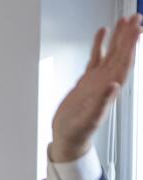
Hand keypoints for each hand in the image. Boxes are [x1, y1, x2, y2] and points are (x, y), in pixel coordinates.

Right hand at [49, 14, 142, 162]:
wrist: (67, 138)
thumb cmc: (78, 132)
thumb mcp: (90, 119)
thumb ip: (102, 102)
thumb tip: (114, 85)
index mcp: (110, 89)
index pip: (124, 62)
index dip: (131, 46)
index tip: (136, 30)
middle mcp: (106, 81)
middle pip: (121, 54)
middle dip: (129, 35)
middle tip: (135, 17)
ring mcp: (97, 79)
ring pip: (111, 53)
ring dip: (118, 37)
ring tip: (124, 20)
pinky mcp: (87, 80)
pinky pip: (96, 57)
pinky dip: (99, 44)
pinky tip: (102, 32)